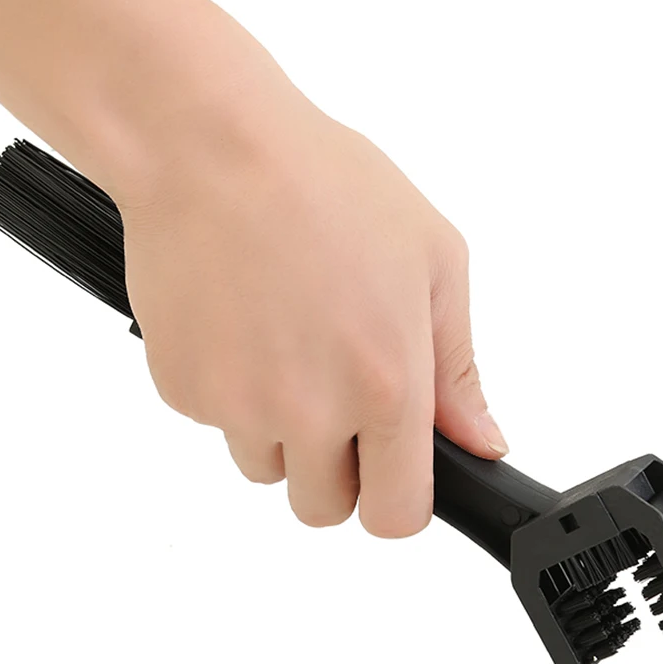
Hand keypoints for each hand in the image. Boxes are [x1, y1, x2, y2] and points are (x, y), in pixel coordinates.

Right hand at [116, 77, 507, 537]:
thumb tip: (481, 440)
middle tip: (334, 398)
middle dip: (335, 470)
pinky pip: (214, 422)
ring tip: (283, 344)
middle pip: (323, 508)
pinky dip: (228, 391)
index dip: (396, 501)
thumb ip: (458, 369)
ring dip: (278, 430)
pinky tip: (241, 325)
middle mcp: (311, 411)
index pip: (396, 516)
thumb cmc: (323, 184)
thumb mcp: (431, 260)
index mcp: (386, 384)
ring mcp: (237, 406)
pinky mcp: (181, 390)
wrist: (210, 147)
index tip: (391, 475)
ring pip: (265, 466)